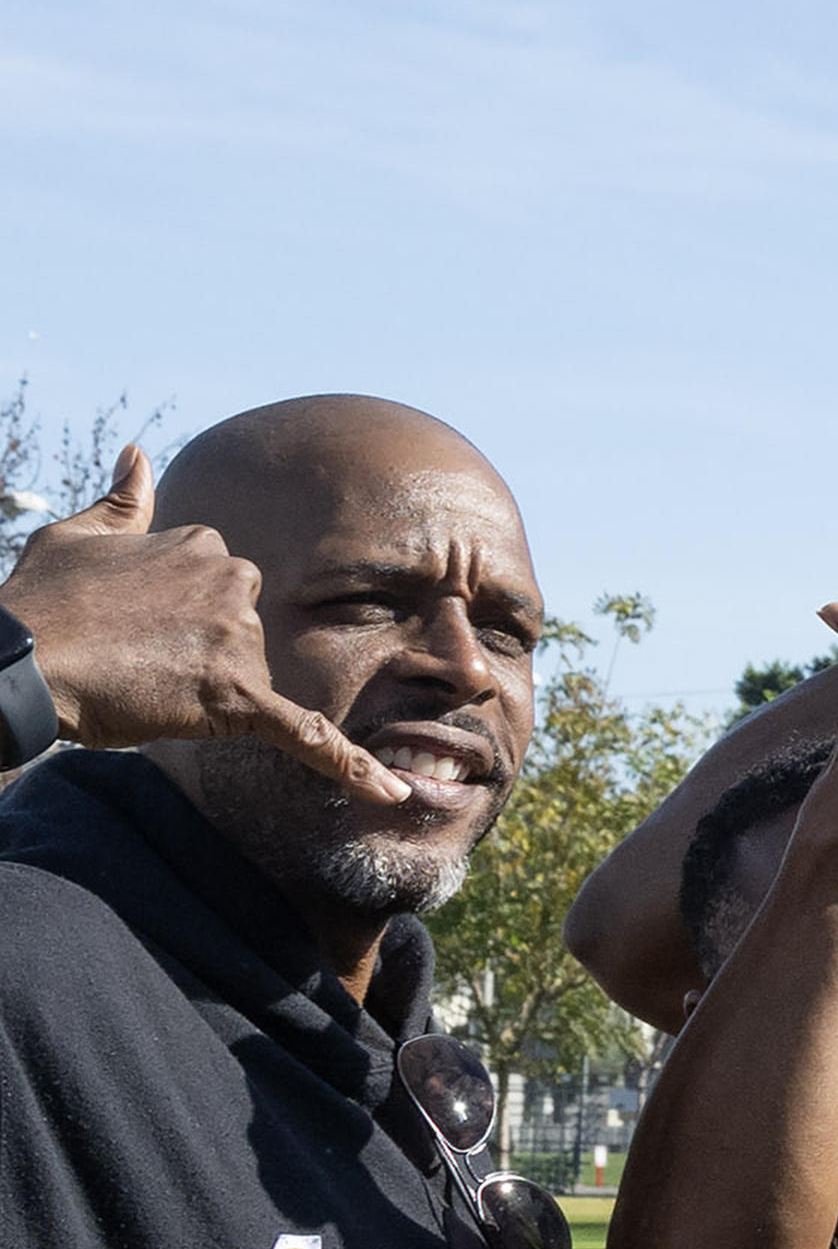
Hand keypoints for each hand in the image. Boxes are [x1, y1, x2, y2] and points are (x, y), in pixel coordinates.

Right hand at [2, 447, 406, 798]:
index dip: (178, 615)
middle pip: (242, 627)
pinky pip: (303, 732)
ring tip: (137, 681)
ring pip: (247, 671)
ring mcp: (236, 638)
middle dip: (198, 649)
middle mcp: (233, 581)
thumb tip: (138, 453)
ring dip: (204, 686)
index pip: (218, 587)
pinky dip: (345, 764)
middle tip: (132, 657)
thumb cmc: (39, 601)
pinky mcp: (234, 696)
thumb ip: (123, 501)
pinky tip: (388, 794)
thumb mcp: (77, 535)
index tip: (134, 624)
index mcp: (204, 543)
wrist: (18, 662)